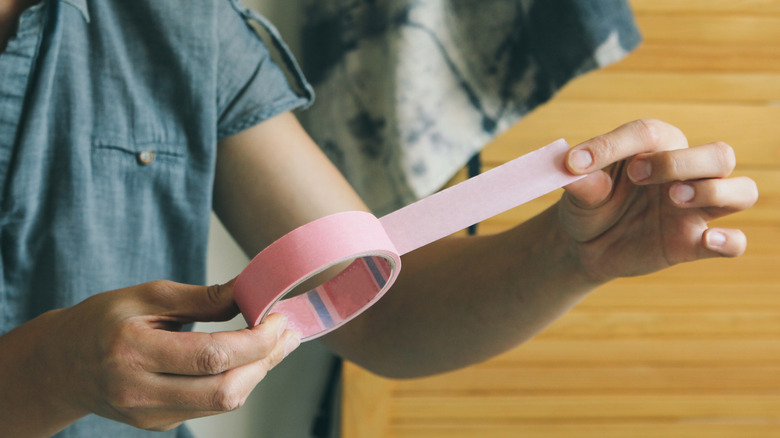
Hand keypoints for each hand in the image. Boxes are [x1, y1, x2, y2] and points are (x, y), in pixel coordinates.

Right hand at [17, 279, 299, 433]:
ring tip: (275, 343)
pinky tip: (247, 359)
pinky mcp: (158, 424)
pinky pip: (210, 407)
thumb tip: (249, 291)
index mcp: (133, 352)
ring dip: (258, 373)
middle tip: (287, 332)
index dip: (256, 341)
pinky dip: (238, 382)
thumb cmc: (103, 321)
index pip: (212, 356)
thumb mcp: (147, 296)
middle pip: (224, 391)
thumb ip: (201, 298)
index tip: (279, 318)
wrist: (61, 365)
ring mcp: (149, 415)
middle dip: (266, 360)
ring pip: (223, 404)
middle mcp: (140, 392)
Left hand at [559, 119, 758, 281]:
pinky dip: (730, 241)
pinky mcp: (694, 242)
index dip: (613, 144)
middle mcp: (684, 172)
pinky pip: (734, 242)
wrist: (585, 243)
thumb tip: (570, 168)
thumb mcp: (579, 191)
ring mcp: (694, 208)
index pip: (649, 133)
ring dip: (714, 192)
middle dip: (682, 162)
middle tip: (637, 176)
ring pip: (741, 191)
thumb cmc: (589, 202)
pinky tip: (709, 240)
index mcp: (655, 146)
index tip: (575, 163)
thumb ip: (581, 179)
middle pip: (718, 155)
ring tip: (675, 199)